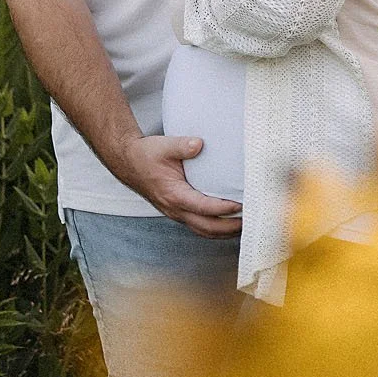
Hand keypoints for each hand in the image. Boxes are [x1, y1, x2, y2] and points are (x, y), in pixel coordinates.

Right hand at [121, 134, 242, 237]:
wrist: (128, 161)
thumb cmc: (146, 155)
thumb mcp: (164, 146)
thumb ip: (182, 145)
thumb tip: (199, 144)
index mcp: (174, 194)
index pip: (203, 207)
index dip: (223, 209)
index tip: (240, 205)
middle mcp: (175, 209)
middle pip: (206, 227)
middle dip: (229, 228)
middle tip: (250, 222)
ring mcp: (175, 213)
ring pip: (203, 231)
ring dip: (223, 232)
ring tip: (244, 226)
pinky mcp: (177, 212)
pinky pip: (198, 226)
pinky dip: (214, 229)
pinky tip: (226, 223)